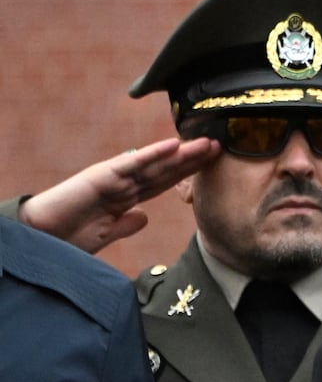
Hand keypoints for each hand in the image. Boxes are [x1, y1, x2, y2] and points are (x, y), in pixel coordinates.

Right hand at [18, 137, 219, 253]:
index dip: (188, 174)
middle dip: (193, 160)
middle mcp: (124, 184)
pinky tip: (172, 145)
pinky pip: (131, 163)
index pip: (165, 183)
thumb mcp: (106, 234)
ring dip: (181, 153)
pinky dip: (152, 154)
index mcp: (127, 198)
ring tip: (206, 143)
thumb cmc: (68, 236)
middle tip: (220, 147)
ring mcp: (114, 178)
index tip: (212, 166)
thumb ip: (126, 225)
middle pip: (166, 170)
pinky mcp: (101, 176)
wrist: (41, 238)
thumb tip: (144, 216)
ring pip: (154, 164)